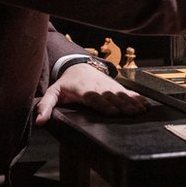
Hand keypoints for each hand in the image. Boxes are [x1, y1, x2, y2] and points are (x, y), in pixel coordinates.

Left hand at [34, 62, 149, 123]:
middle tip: (132, 113)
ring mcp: (108, 86)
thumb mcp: (53, 92)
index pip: (94, 98)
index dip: (103, 104)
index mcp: (83, 90)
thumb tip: (40, 121)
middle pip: (111, 97)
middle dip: (122, 105)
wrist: (78, 65)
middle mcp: (98, 87)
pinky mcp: (115, 86)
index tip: (113, 111)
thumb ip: (46, 105)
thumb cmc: (65, 83)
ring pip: (121, 94)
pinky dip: (137, 98)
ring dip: (132, 102)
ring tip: (141, 110)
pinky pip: (128, 92)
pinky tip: (145, 104)